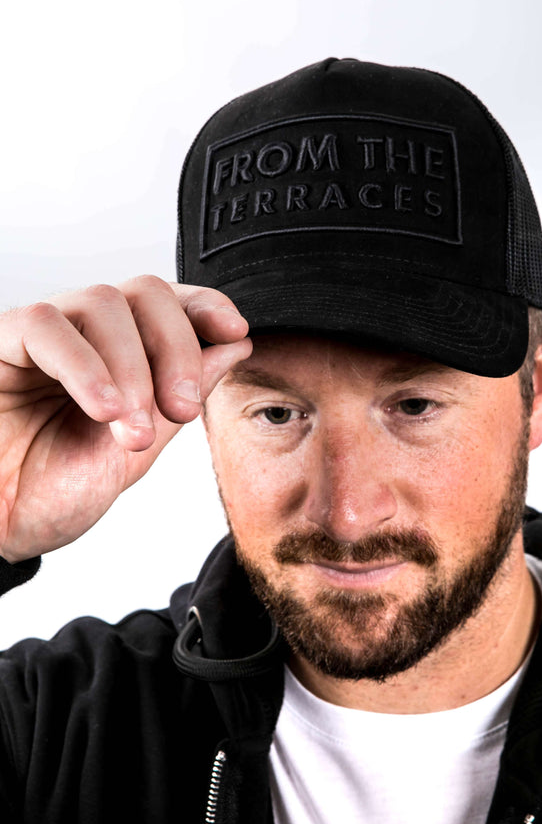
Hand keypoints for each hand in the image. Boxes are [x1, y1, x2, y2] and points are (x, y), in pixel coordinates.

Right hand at [0, 275, 251, 562]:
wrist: (0, 531)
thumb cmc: (54, 491)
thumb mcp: (139, 446)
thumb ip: (182, 394)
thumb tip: (235, 346)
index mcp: (118, 353)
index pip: (165, 303)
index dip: (203, 306)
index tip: (234, 330)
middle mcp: (81, 334)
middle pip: (143, 292)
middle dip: (176, 347)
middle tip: (182, 408)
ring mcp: (40, 335)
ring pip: (101, 303)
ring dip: (133, 367)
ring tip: (133, 429)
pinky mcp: (0, 344)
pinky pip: (45, 327)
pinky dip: (86, 367)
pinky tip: (104, 410)